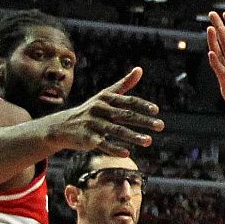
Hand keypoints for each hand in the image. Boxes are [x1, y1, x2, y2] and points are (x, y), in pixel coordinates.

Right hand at [47, 68, 162, 152]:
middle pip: (125, 115)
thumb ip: (124, 84)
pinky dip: (114, 149)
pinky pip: (103, 144)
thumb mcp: (105, 95)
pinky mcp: (87, 138)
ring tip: (149, 141)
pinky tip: (127, 154)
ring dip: (133, 136)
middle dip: (144, 121)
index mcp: (106, 98)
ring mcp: (93, 124)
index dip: (142, 105)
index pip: (127, 101)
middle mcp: (99, 109)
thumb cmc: (90, 110)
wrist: (63, 125)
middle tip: (161, 126)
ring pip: (116, 130)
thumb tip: (140, 69)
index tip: (156, 111)